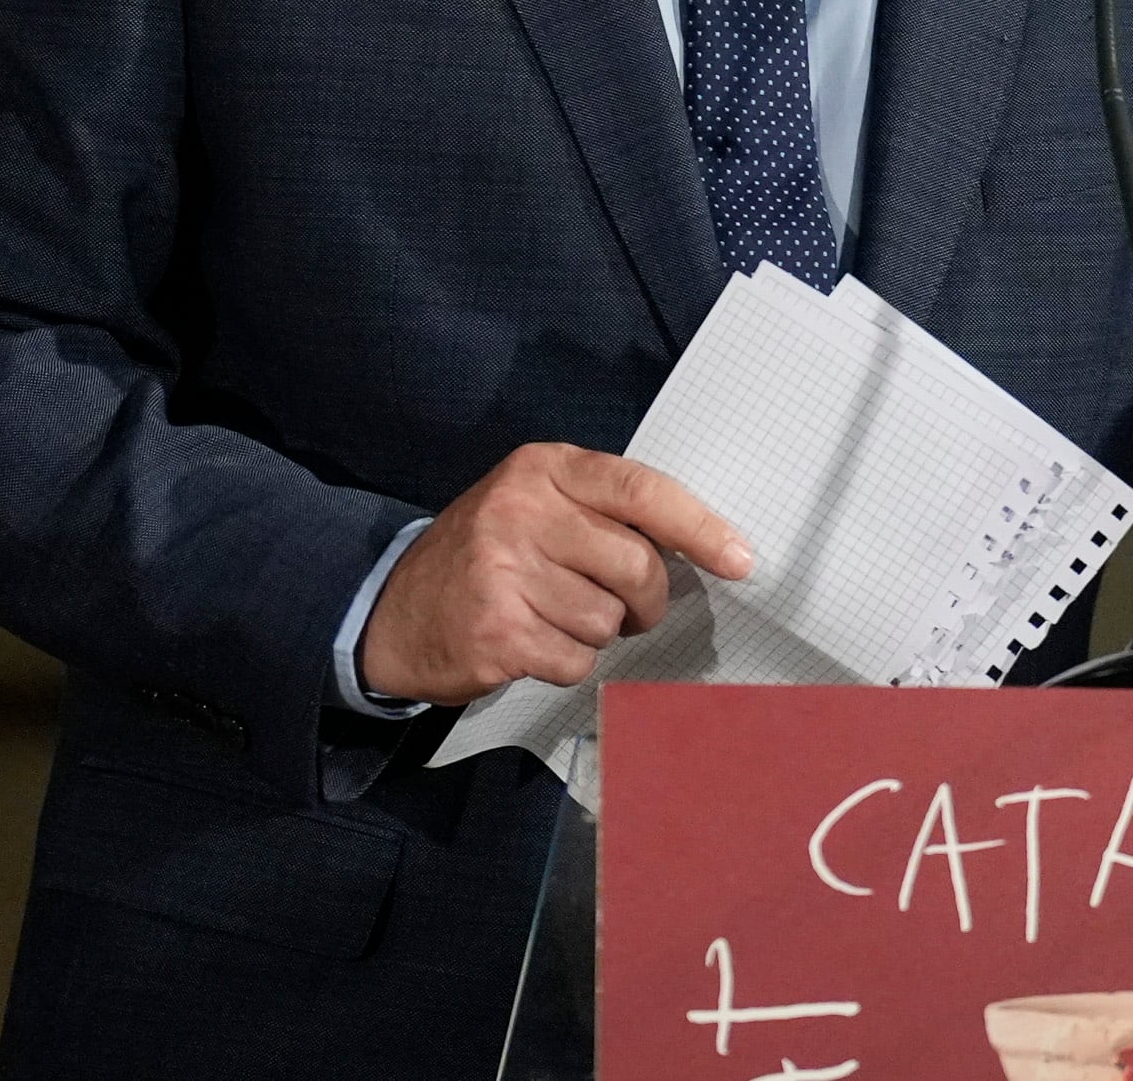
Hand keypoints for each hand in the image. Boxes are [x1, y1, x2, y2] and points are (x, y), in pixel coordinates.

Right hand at [355, 442, 753, 705]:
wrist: (392, 611)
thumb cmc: (483, 555)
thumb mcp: (532, 505)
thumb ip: (600, 512)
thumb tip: (699, 548)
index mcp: (541, 469)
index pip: (640, 490)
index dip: (699, 527)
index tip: (740, 560)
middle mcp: (521, 511)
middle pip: (636, 564)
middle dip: (645, 599)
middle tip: (627, 608)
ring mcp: (504, 572)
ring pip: (608, 620)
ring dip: (595, 633)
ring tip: (551, 616)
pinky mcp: (497, 633)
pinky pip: (576, 660)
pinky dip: (566, 662)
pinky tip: (530, 642)